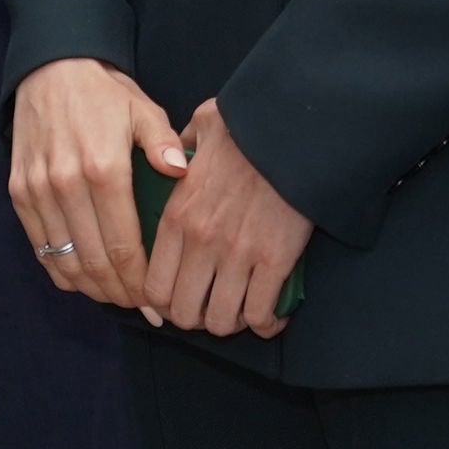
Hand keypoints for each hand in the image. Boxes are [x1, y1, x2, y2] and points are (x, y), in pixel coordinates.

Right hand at [9, 57, 183, 310]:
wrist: (50, 68)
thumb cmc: (105, 93)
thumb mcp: (143, 109)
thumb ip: (163, 144)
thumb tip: (181, 172)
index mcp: (103, 168)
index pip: (122, 246)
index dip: (140, 283)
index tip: (156, 302)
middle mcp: (65, 184)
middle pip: (93, 263)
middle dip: (120, 294)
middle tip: (142, 308)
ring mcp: (37, 190)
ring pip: (63, 261)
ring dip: (91, 289)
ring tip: (117, 297)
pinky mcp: (18, 192)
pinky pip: (40, 247)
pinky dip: (62, 270)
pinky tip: (84, 279)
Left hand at [145, 99, 314, 339]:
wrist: (295, 129)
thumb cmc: (249, 125)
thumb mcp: (199, 126)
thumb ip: (176, 145)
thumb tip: (172, 156)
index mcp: (177, 215)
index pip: (153, 286)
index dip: (164, 304)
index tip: (180, 299)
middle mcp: (200, 242)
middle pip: (184, 313)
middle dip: (196, 318)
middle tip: (212, 308)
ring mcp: (237, 255)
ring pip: (221, 321)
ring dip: (231, 324)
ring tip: (242, 313)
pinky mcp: (274, 261)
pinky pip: (260, 314)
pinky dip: (266, 323)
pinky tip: (272, 316)